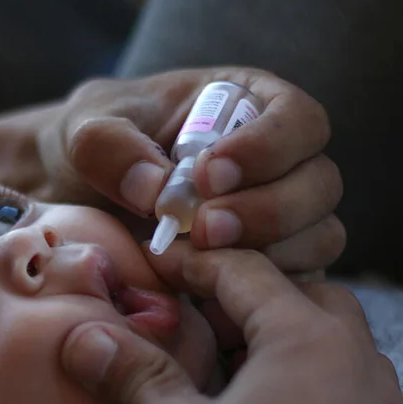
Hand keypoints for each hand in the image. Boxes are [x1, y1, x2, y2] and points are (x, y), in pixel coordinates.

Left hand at [35, 68, 345, 272]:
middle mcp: (284, 162)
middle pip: (320, 183)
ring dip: (267, 255)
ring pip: (319, 238)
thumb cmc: (97, 149)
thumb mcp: (87, 131)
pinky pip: (295, 287)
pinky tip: (205, 298)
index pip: (299, 119)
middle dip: (269, 210)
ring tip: (195, 264)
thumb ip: (111, 148)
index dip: (269, 146)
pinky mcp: (276, 270)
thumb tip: (155, 189)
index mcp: (254, 105)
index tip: (209, 175)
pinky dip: (258, 295)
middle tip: (204, 230)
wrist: (81, 203)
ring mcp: (287, 220)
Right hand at [60, 243, 402, 403]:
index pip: (251, 275)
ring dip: (300, 349)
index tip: (168, 266)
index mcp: (310, 342)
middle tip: (209, 321)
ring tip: (245, 375)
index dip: (201, 265)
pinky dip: (326, 400)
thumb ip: (135, 372)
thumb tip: (86, 337)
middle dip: (262, 300)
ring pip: (348, 355)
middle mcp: (364, 371)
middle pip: (313, 302)